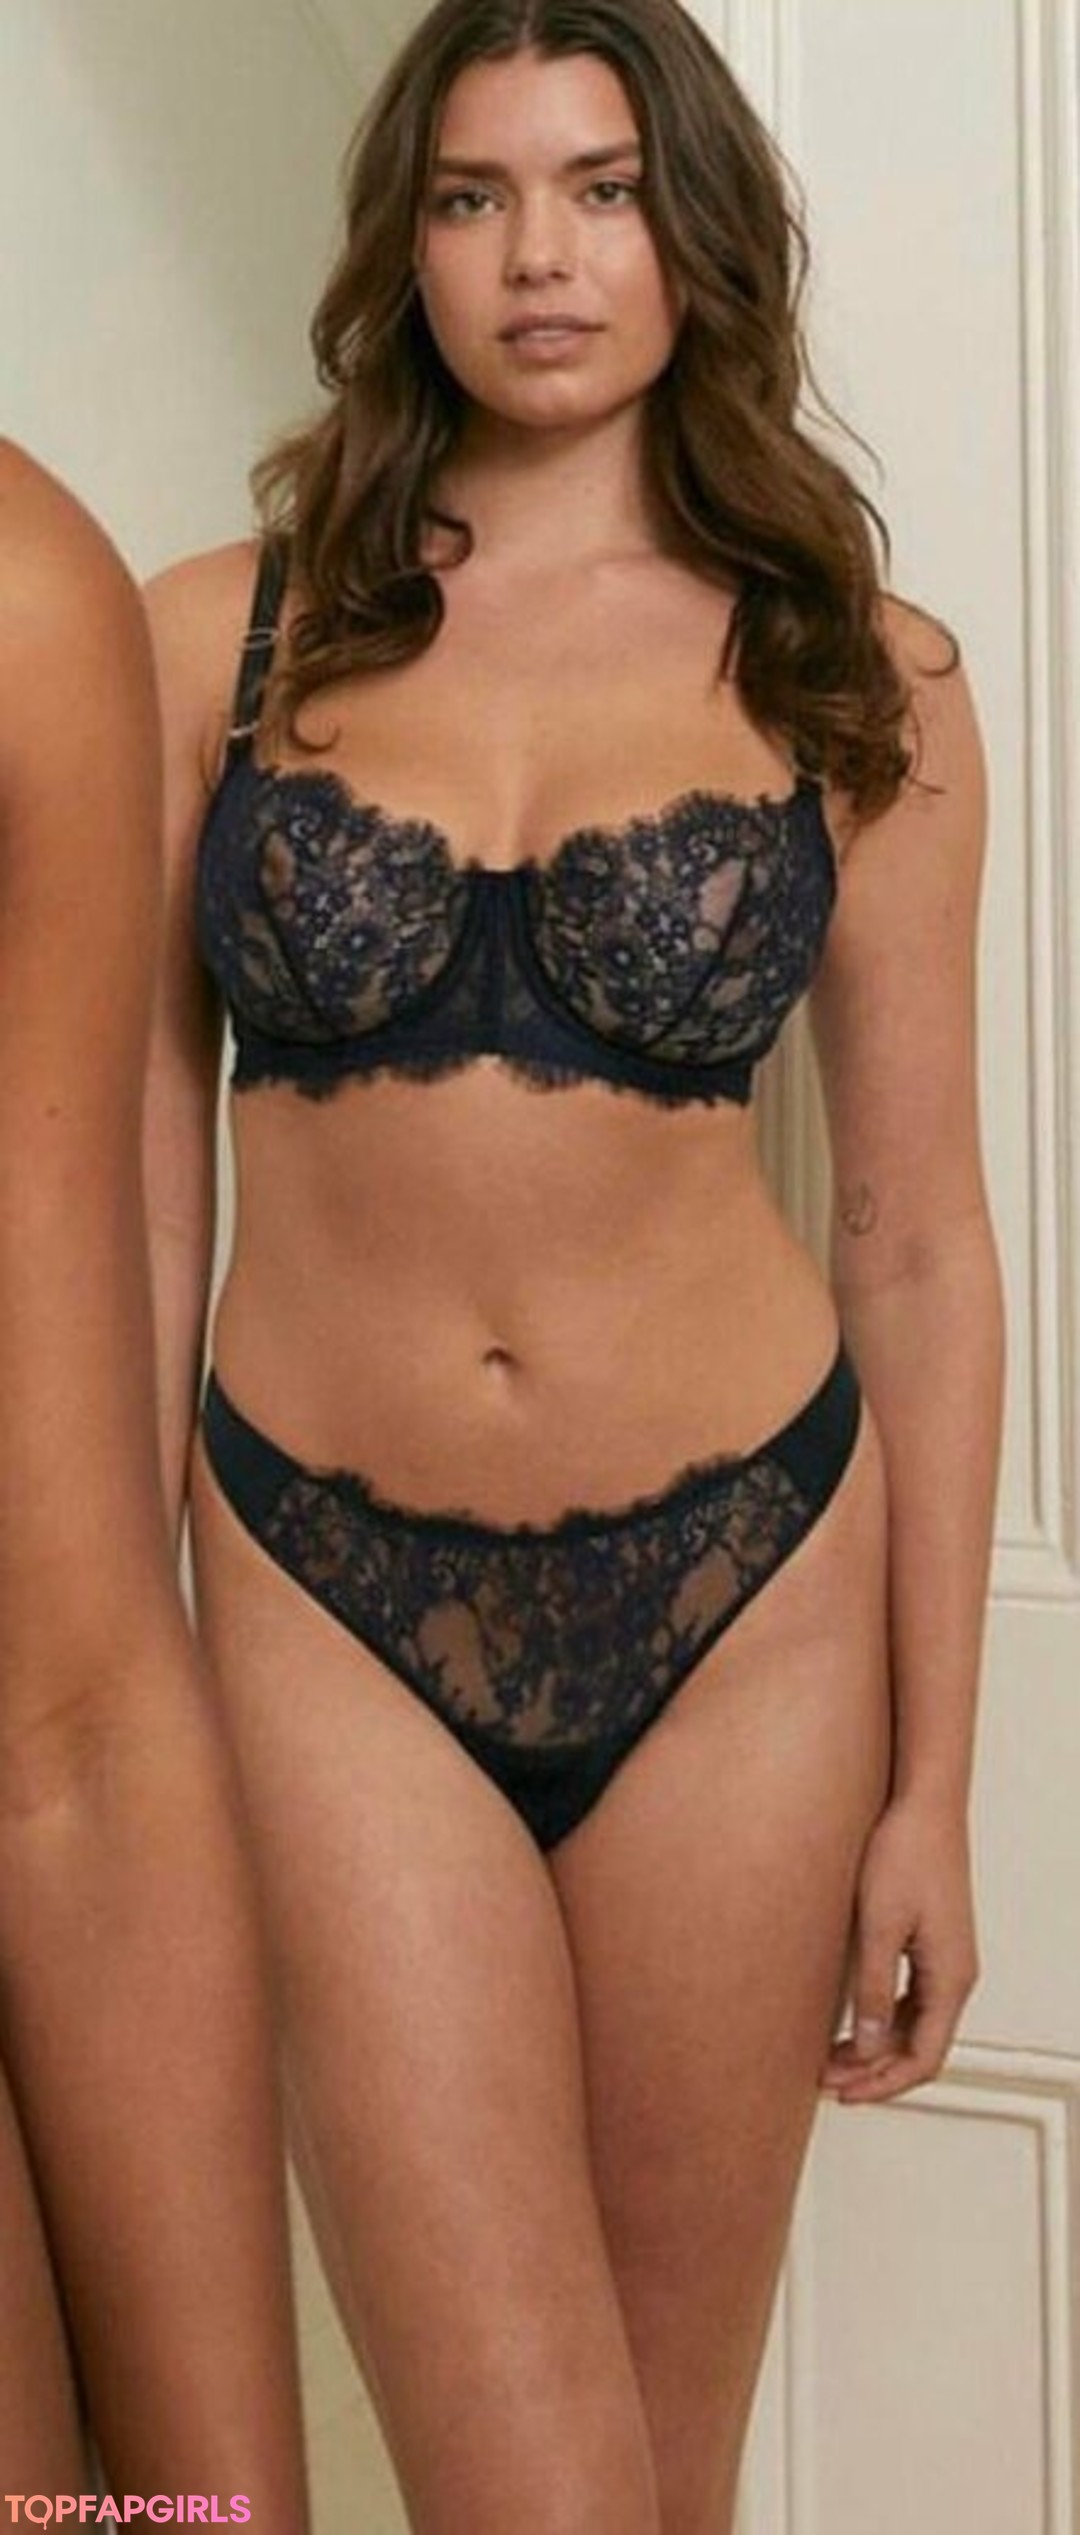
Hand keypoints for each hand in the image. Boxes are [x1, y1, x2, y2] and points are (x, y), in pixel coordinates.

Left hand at [819, 1793, 979, 2103]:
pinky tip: (853, 2021)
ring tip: (832, 2057)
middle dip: (875, 2072)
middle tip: (827, 2080)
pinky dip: (884, 2020)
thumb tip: (871, 2047)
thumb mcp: (879, 1925)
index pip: (924, 2059)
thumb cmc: (904, 1854)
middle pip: (921, 2048)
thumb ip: (874, 1989)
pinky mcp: (932, 1945)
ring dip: (878, 2048)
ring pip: (916, 2026)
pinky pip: (913, 2000)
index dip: (884, 2085)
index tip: (845, 2093)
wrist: (923, 1806)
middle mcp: (955, 1976)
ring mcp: (946, 1961)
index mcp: (950, 1979)